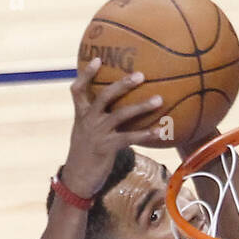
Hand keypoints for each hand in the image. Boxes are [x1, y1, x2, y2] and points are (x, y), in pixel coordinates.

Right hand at [61, 58, 164, 195]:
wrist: (77, 180)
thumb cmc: (84, 155)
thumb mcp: (84, 133)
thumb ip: (94, 119)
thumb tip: (112, 108)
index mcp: (81, 115)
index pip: (78, 89)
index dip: (87, 74)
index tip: (98, 59)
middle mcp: (88, 121)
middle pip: (104, 96)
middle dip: (122, 84)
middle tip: (141, 75)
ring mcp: (98, 134)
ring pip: (121, 115)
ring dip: (141, 106)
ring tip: (159, 100)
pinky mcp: (107, 148)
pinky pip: (130, 138)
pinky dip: (147, 134)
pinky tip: (161, 131)